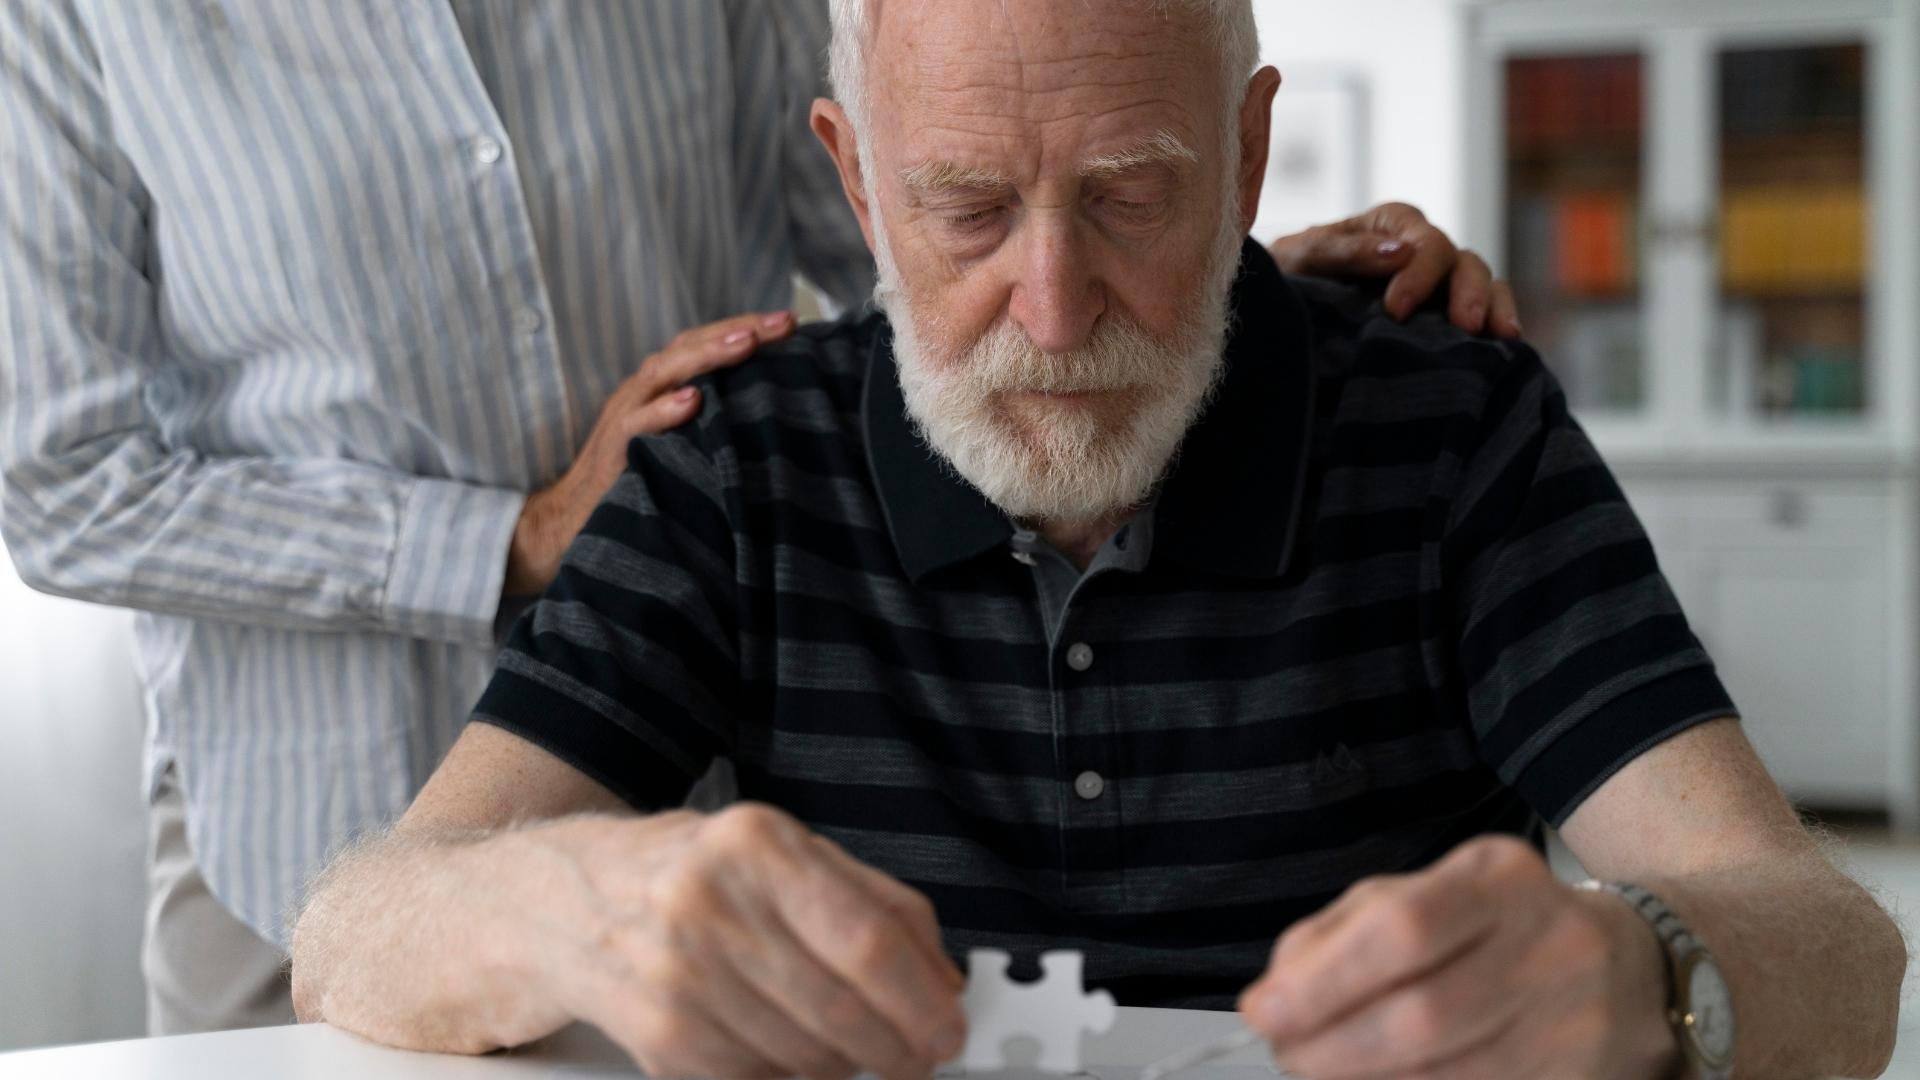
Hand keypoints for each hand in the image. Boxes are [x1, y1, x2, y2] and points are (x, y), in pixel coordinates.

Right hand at [506, 311, 796, 596]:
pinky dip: (663, 410)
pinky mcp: (612, 450)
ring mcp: (625, 416)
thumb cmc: (640, 481)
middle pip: (690, 347)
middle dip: (738, 330)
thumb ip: (714, 423)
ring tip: (746, 343)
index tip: (792, 323)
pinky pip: (636, 424)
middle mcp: (644, 392)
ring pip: (664, 373)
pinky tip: (692, 401)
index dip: (746, 329)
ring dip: (706, 356)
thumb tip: (775, 414)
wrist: (573, 522)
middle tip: (783, 322)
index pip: (705, 345)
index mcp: (663, 387)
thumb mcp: (682, 444)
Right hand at [537, 804, 965, 1079]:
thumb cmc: (696, 874)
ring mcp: (678, 975)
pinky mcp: (659, 1036)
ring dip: (846, 1066)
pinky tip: (790, 1050)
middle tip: (918, 1053)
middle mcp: (710, 905)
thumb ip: (877, 903)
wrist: (573, 901)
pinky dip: (792, 1078)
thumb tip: (944, 978)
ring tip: (847, 1042)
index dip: (922, 999)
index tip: (948, 1027)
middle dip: (898, 1048)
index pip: (866, 940)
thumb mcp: (789, 852)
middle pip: (841, 1010)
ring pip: (806, 1058)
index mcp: (756, 845)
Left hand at [1238, 836, 1678, 1078]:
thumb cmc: (1500, 925)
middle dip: (1332, 1046)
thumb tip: (1276, 992)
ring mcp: (1576, 1023)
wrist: (1636, 967)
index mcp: (1499, 880)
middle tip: (1285, 1054)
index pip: (1404, 928)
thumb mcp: (1427, 893)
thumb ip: (1343, 931)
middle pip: (1423, 1015)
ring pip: (1448, 1073)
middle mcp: (1550, 946)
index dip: (1324, 979)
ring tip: (1319, 1068)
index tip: (1262, 1010)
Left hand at [1267, 202, 1521, 338]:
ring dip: (1494, 309)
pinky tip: (1504, 352)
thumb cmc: (1290, 274)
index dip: (1420, 272)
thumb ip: (1345, 250)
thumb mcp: (1302, 256)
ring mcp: (1438, 284)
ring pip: (1482, 286)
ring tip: (1503, 338)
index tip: (1397, 310)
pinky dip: (1494, 330)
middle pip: (1463, 263)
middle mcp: (1423, 250)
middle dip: (1469, 293)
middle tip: (1466, 326)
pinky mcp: (1442, 317)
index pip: (1425, 241)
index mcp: (1393, 225)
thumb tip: (1398, 251)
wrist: (1280, 308)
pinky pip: (1481, 317)